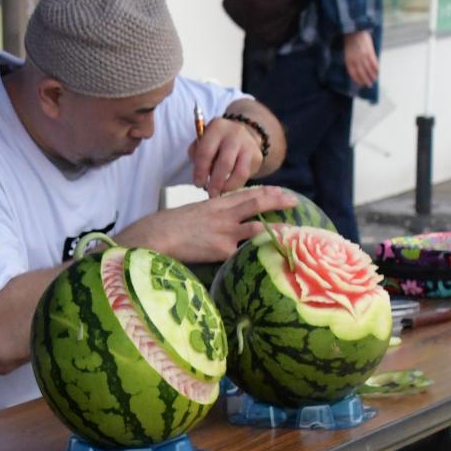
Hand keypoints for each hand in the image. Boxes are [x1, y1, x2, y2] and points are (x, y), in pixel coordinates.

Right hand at [118, 186, 296, 263]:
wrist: (155, 236)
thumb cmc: (167, 226)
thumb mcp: (192, 213)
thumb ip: (210, 216)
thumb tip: (220, 222)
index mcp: (215, 203)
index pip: (245, 193)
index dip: (265, 191)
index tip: (281, 190)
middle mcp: (223, 215)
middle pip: (256, 204)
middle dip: (277, 201)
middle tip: (294, 201)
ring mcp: (224, 232)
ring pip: (257, 228)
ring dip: (277, 230)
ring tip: (294, 232)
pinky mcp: (221, 250)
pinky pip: (244, 254)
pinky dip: (257, 256)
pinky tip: (271, 260)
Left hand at [189, 116, 265, 194]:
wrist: (241, 136)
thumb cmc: (216, 142)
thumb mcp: (203, 141)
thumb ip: (196, 154)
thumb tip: (200, 176)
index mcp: (217, 126)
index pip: (206, 151)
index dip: (200, 171)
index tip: (198, 184)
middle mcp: (235, 133)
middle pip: (224, 163)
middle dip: (215, 181)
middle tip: (210, 192)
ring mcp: (249, 145)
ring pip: (239, 172)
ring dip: (227, 186)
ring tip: (219, 193)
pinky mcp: (257, 156)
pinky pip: (246, 176)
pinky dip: (236, 185)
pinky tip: (228, 188)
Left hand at [344, 30, 379, 89]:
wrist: (354, 29)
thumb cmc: (350, 39)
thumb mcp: (348, 51)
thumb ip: (352, 59)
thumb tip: (358, 67)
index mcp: (348, 59)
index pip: (353, 73)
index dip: (357, 79)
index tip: (361, 84)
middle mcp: (355, 59)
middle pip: (361, 73)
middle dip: (365, 80)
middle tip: (369, 85)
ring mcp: (363, 55)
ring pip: (368, 69)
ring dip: (372, 75)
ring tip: (374, 79)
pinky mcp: (369, 51)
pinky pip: (373, 62)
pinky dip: (376, 68)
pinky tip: (377, 71)